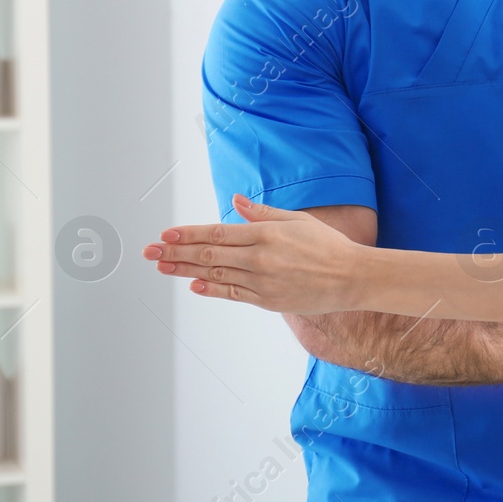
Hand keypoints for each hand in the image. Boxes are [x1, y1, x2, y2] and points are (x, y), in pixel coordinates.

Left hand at [143, 194, 362, 312]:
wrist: (352, 277)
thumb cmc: (327, 246)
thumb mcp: (297, 220)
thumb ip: (263, 212)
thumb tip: (237, 200)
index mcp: (267, 233)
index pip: (217, 232)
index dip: (189, 234)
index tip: (166, 234)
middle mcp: (260, 257)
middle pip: (209, 254)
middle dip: (176, 252)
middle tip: (150, 252)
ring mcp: (263, 281)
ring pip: (216, 274)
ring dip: (185, 271)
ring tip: (163, 267)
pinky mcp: (267, 301)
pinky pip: (233, 295)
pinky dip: (212, 290)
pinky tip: (194, 285)